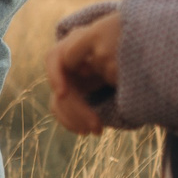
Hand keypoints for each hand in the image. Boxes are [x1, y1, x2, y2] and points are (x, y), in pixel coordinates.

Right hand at [48, 12, 121, 135]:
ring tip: (97, 130)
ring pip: (59, 104)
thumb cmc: (118, 46)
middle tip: (97, 125)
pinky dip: (73, 122)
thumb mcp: (111, 47)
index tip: (63, 93)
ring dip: (75, 119)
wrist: (123, 56)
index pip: (53, 59)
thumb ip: (100, 55)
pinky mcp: (69, 96)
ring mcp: (65, 81)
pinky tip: (87, 130)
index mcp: (71, 46)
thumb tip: (86, 70)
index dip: (55, 76)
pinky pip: (62, 112)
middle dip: (76, 109)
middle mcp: (65, 65)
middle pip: (60, 89)